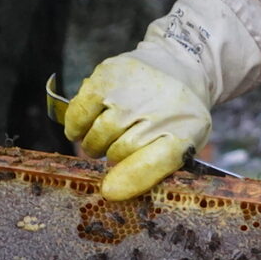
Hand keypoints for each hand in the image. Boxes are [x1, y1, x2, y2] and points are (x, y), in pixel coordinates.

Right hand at [48, 54, 210, 199]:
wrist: (177, 68)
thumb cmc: (174, 117)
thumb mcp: (180, 145)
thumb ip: (153, 169)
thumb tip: (111, 190)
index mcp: (184, 133)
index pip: (154, 162)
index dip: (131, 179)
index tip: (109, 191)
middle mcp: (159, 109)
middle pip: (118, 152)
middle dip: (114, 158)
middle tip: (118, 148)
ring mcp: (132, 91)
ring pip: (98, 135)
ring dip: (94, 144)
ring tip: (104, 138)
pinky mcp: (107, 75)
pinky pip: (79, 113)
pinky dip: (76, 126)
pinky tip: (83, 128)